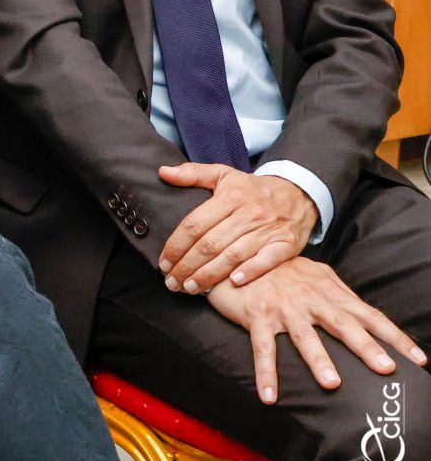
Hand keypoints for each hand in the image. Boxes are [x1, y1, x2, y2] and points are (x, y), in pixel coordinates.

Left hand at [158, 162, 318, 292]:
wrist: (298, 193)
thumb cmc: (252, 188)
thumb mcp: (223, 174)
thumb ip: (192, 173)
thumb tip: (163, 172)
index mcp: (229, 197)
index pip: (195, 224)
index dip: (176, 245)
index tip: (163, 262)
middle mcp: (248, 214)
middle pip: (210, 244)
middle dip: (187, 266)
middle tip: (171, 282)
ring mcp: (268, 230)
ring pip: (233, 256)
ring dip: (209, 275)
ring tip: (190, 288)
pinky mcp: (286, 244)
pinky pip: (267, 260)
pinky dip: (251, 271)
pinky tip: (233, 282)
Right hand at [205, 258, 427, 403]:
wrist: (236, 256)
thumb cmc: (278, 269)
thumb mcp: (313, 273)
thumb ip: (337, 292)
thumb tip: (363, 312)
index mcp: (329, 291)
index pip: (369, 315)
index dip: (394, 337)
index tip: (418, 359)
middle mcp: (310, 299)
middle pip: (343, 324)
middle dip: (366, 346)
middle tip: (386, 368)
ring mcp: (284, 308)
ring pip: (305, 336)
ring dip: (319, 360)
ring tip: (332, 384)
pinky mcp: (257, 316)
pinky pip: (263, 348)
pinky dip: (266, 373)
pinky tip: (270, 397)